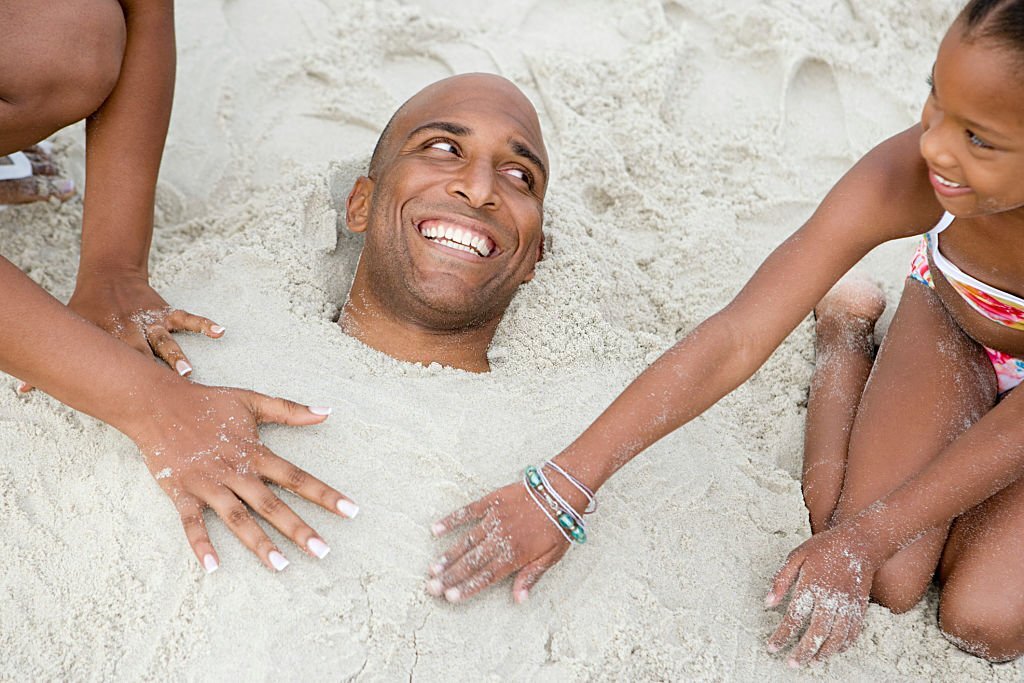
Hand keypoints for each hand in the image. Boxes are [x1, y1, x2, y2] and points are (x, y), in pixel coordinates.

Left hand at [17, 273, 222, 391]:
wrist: (109, 275)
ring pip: (166, 342)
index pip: (117, 363)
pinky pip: (187, 317)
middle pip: (144, 357)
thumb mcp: (71, 329)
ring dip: (177, 357)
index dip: (125, 382)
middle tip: (165, 394)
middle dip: (154, 375)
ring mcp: (151, 322)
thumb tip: (24, 389)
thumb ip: (54, 361)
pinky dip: (203, 323)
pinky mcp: (164, 311)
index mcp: (110, 339)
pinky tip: (220, 331)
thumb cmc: (87, 307)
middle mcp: (132, 332)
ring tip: (188, 373)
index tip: (133, 404)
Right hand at [129, 379, 357, 572]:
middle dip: (298, 529)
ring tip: (282, 567)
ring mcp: (209, 484)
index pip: (297, 477)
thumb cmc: (208, 402)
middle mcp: (236, 472)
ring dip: (259, 543)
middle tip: (323, 552)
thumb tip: (327, 411)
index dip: (325, 494)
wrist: (158, 403)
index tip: (351, 510)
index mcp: (255, 453)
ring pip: (238, 519)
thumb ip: (290, 410)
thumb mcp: (252, 400)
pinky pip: (192, 523)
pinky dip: (201, 544)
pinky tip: (213, 568)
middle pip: (272, 505)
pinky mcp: (182, 492)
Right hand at [427, 480, 578, 602]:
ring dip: (448, 556)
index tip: (450, 597)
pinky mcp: (491, 501)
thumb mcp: (552, 556)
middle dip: (451, 576)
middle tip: (431, 587)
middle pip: (472, 561)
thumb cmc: (558, 525)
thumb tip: (519, 600)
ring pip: (466, 541)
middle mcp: (501, 538)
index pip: (487, 576)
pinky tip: (436, 529)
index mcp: (516, 554)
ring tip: (433, 568)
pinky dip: (451, 520)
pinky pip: (467, 512)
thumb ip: (531, 576)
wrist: (561, 490)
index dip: (468, 587)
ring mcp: (494, 519)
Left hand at [764, 521, 885, 665]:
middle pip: (816, 634)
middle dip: (803, 652)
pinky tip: (833, 650)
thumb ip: (781, 580)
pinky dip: (843, 646)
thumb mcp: (796, 556)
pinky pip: (852, 633)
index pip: (794, 619)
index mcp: (811, 586)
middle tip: (792, 664)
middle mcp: (830, 600)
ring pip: (836, 638)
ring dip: (824, 653)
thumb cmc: (824, 547)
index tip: (772, 647)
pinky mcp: (860, 608)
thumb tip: (768, 602)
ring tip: (812, 662)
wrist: (860, 543)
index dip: (782, 636)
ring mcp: (848, 605)